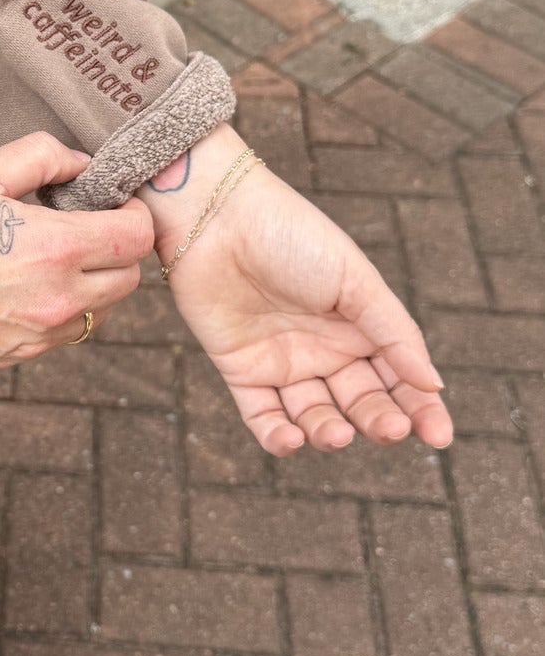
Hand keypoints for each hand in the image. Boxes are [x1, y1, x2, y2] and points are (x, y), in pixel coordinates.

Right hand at [0, 132, 153, 372]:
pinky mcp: (13, 358)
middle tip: (84, 224)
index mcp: (54, 249)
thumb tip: (82, 163)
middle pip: (129, 280)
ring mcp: (35, 337)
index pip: (137, 237)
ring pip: (99, 313)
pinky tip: (21, 284)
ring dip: (93, 284)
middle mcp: (55, 301)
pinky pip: (62, 335)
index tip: (111, 202)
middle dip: (118, 249)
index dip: (132, 213)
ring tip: (51, 255)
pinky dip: (60, 310)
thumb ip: (43, 157)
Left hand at [140, 124, 452, 455]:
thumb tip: (434, 385)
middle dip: (379, 420)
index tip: (440, 437)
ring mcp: (283, 360)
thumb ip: (394, 333)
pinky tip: (292, 440)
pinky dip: (276, 437)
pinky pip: (261, 415)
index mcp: (360, 324)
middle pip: (361, 401)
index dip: (422, 408)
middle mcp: (325, 347)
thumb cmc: (290, 234)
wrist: (216, 215)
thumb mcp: (354, 280)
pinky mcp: (240, 369)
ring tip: (337, 434)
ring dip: (329, 432)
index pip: (400, 376)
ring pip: (314, 415)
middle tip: (389, 430)